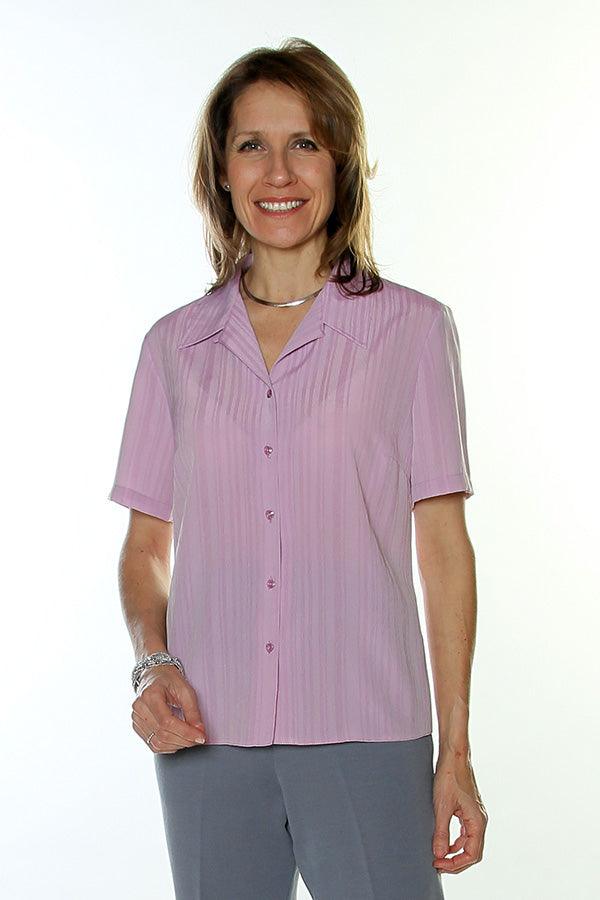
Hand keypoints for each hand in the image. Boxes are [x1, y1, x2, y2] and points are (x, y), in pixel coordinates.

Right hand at [131, 664, 207, 751]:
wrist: (154, 675)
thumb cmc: (169, 680)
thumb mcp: (185, 689)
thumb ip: (192, 711)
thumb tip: (199, 731)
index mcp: (150, 695)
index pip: (167, 722)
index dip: (186, 732)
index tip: (200, 736)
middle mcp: (139, 708)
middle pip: (162, 734)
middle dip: (184, 740)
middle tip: (199, 738)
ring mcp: (136, 718)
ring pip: (157, 743)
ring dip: (177, 745)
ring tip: (189, 739)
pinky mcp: (137, 726)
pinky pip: (152, 744)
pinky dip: (168, 746)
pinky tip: (178, 740)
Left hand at [431, 750, 487, 873]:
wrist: (453, 755)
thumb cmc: (449, 777)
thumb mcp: (442, 806)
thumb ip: (441, 832)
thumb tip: (439, 855)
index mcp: (477, 821)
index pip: (472, 854)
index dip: (455, 864)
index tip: (438, 864)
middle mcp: (479, 820)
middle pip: (473, 852)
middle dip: (456, 861)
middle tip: (438, 865)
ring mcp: (475, 815)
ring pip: (469, 843)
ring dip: (455, 852)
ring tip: (439, 857)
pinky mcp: (468, 809)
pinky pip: (465, 832)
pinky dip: (456, 841)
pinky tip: (444, 843)